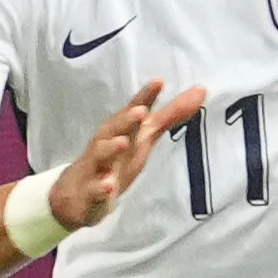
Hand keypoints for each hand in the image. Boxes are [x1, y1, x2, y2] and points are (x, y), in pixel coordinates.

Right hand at [51, 79, 207, 229]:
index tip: (158, 81)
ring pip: (100, 156)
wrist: (77, 196)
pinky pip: (94, 191)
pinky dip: (100, 188)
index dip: (145, 97)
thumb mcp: (143, 139)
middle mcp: (107, 146)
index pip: (133, 112)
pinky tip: (108, 185)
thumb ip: (170, 116)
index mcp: (122, 132)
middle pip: (113, 129)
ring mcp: (96, 169)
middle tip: (140, 111)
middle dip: (125, 120)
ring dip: (111, 148)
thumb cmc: (115, 161)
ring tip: (123, 142)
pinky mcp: (90, 194)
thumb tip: (200, 91)